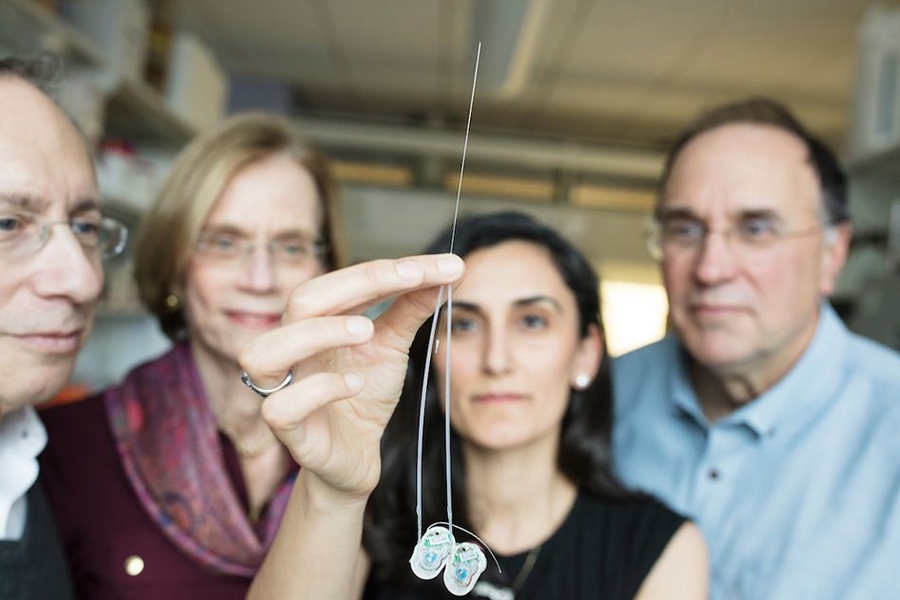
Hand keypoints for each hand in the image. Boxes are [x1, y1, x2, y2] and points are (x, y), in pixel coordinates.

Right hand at [239, 254, 463, 499]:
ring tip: (366, 331)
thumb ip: (411, 307)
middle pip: (300, 301)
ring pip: (264, 352)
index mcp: (316, 322)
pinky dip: (318, 391)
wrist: (356, 457)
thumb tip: (449, 268)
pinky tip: (355, 385)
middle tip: (408, 280)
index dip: (388, 269)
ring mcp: (284, 389)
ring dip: (317, 334)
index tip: (443, 266)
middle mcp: (292, 349)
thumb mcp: (391, 345)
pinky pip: (280, 407)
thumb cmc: (363, 393)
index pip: (341, 281)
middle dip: (354, 284)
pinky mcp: (290, 431)